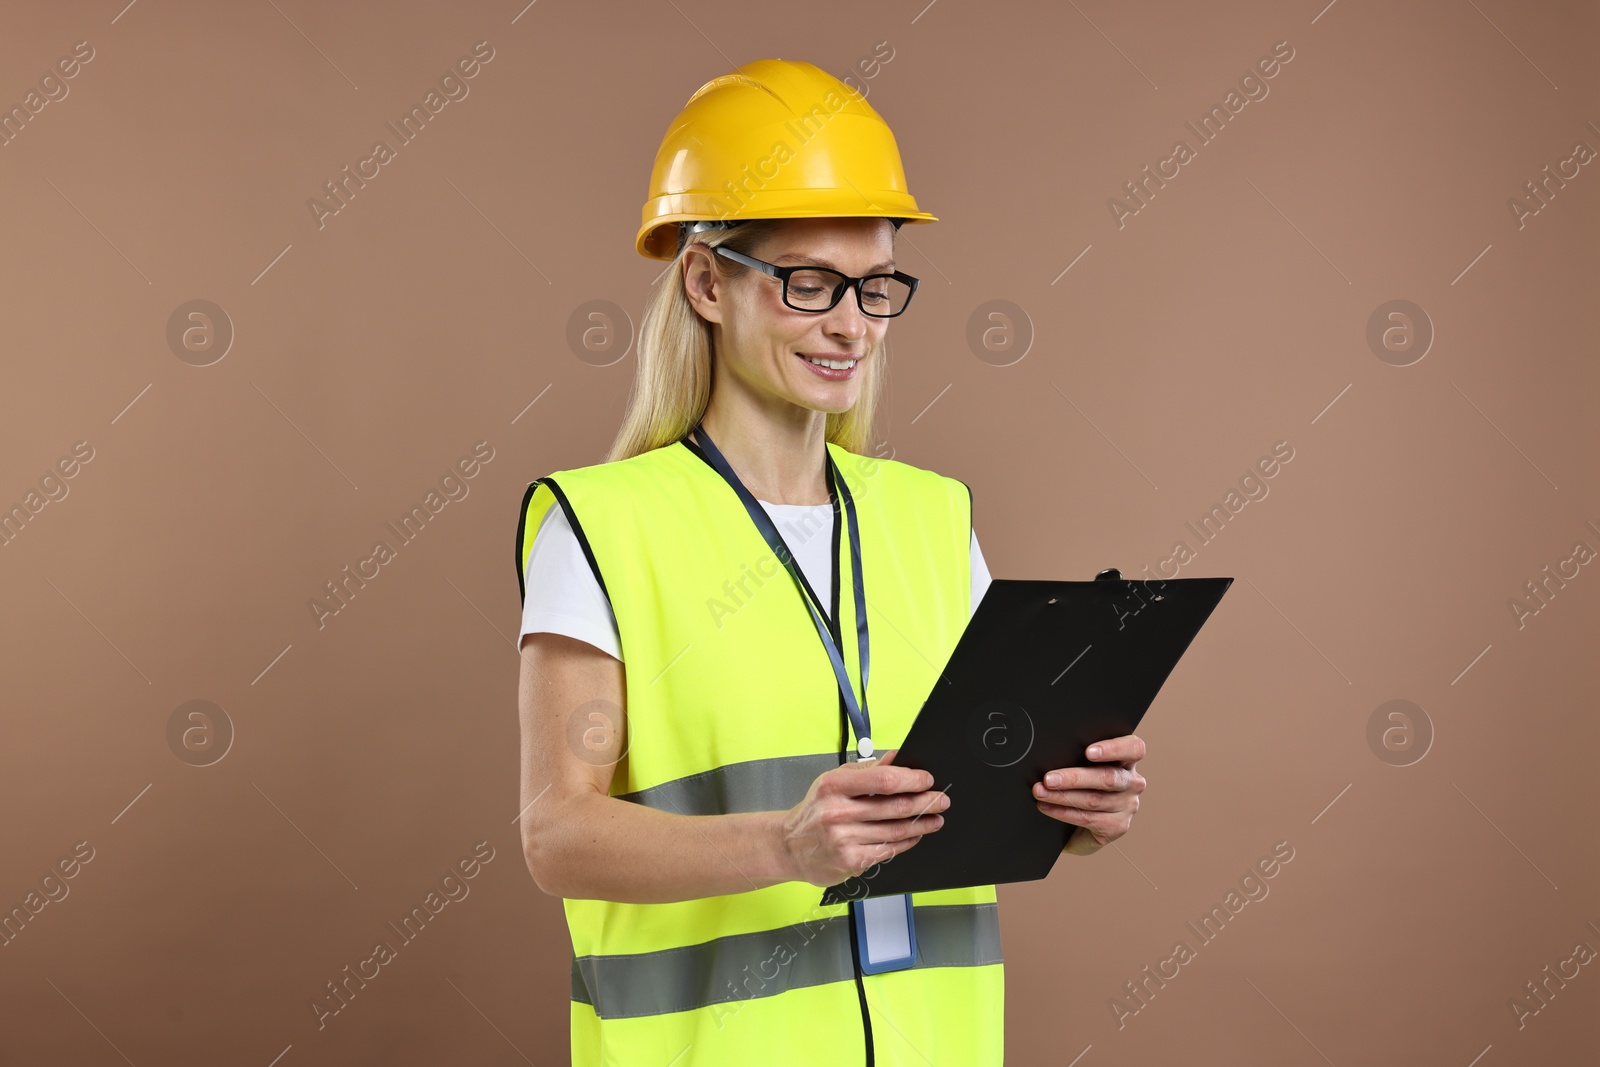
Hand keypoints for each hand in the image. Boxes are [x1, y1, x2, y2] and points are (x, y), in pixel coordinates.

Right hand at [780, 749, 949, 885]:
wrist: (789, 846)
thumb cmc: (815, 810)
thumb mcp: (833, 781)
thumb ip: (867, 771)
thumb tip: (897, 757)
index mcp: (834, 787)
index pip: (883, 780)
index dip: (911, 779)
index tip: (926, 780)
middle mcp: (838, 814)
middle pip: (894, 807)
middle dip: (924, 802)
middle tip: (941, 799)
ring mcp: (845, 840)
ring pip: (896, 830)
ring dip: (922, 823)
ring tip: (936, 818)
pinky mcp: (852, 861)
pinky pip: (889, 850)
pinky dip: (907, 841)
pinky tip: (916, 834)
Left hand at [1033, 734, 1146, 855]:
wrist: (1083, 825)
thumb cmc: (1082, 785)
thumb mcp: (1083, 766)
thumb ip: (1078, 757)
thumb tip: (1050, 754)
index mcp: (1127, 760)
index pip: (1133, 749)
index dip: (1113, 749)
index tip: (1088, 751)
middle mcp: (1132, 783)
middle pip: (1108, 777)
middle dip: (1074, 778)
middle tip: (1049, 778)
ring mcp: (1128, 806)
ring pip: (1093, 800)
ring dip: (1062, 796)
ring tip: (1040, 792)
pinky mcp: (1118, 826)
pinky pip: (1088, 819)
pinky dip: (1063, 812)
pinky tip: (1047, 807)